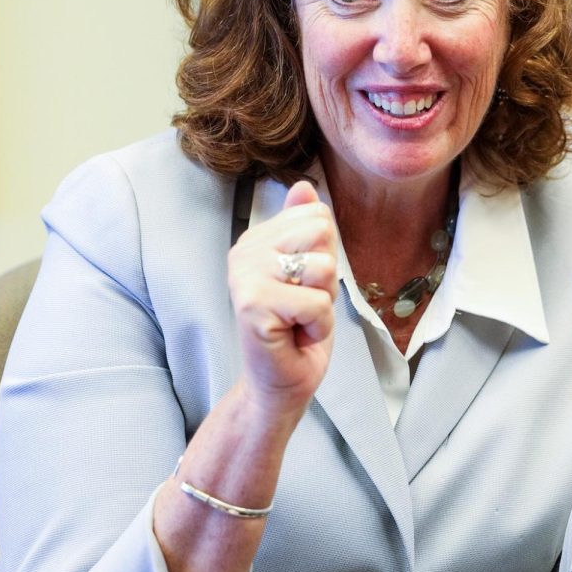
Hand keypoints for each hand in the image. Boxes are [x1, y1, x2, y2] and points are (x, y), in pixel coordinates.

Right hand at [228, 180, 337, 420]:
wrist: (281, 384)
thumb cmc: (298, 330)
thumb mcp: (312, 271)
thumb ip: (306, 229)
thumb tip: (305, 186)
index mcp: (256, 240)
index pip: (317, 217)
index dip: (324, 257)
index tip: (303, 287)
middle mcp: (244, 252)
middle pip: (321, 233)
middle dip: (326, 278)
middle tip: (303, 306)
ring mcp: (245, 278)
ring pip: (322, 267)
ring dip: (323, 303)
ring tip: (299, 320)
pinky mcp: (254, 305)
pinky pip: (317, 303)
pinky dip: (318, 327)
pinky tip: (296, 336)